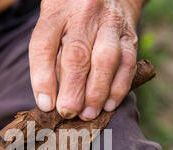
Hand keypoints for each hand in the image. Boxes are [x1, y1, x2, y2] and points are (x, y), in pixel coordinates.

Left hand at [29, 0, 140, 120]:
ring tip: (88, 114)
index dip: (43, 79)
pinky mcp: (129, 36)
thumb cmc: (72, 18)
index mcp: (56, 12)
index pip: (44, 46)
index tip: (45, 105)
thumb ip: (52, 57)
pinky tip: (109, 105)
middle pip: (77, 55)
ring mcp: (109, 23)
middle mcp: (83, 14)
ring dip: (97, 92)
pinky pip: (127, 63)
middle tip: (68, 113)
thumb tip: (51, 100)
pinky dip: (118, 88)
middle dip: (72, 90)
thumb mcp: (54, 26)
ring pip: (106, 60)